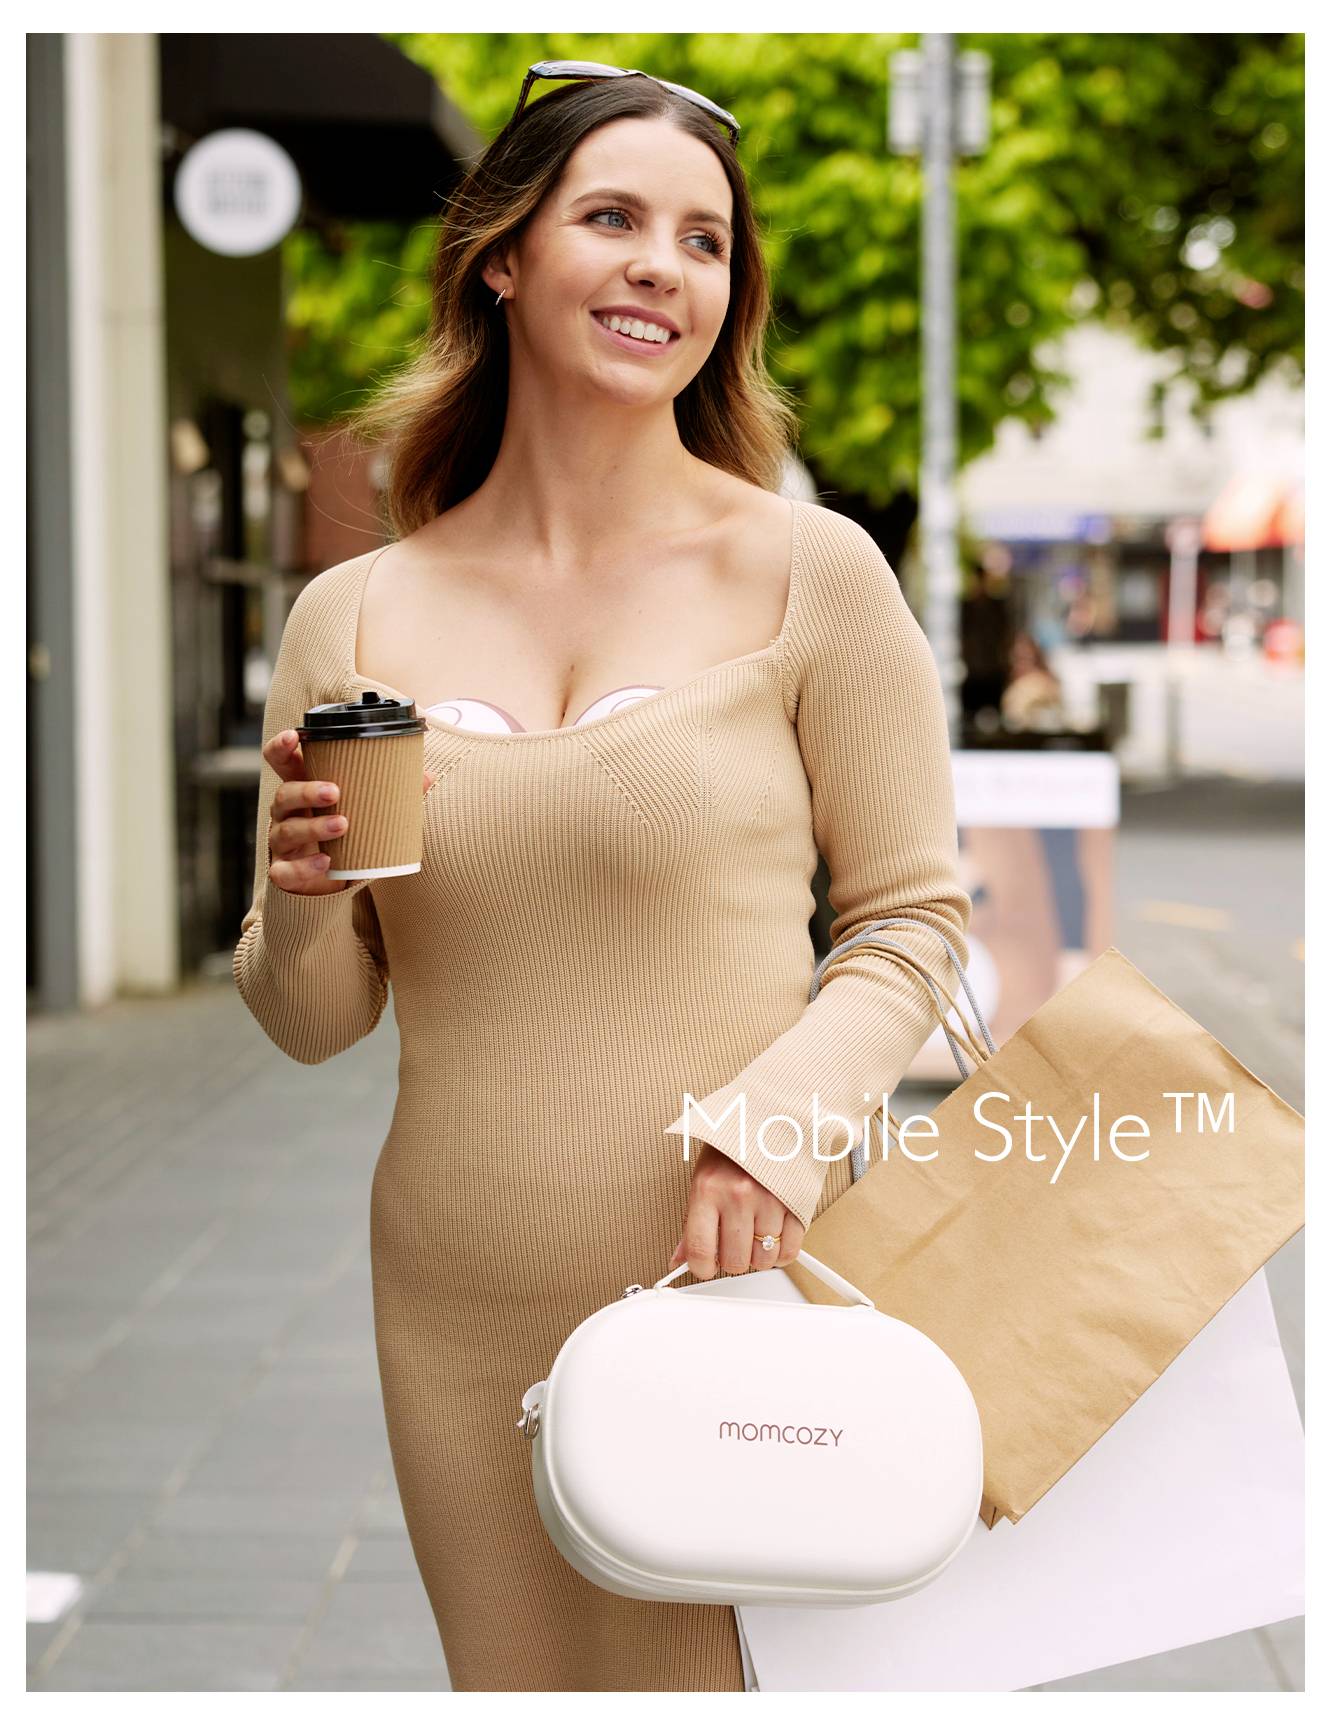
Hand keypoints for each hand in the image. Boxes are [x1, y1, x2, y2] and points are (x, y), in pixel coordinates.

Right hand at [263, 729, 436, 896]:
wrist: (331, 882)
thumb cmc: (343, 835)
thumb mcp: (362, 812)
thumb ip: (389, 794)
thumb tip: (426, 777)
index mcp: (303, 789)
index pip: (281, 762)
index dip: (281, 747)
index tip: (294, 736)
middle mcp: (287, 813)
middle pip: (284, 793)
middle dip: (307, 791)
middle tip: (335, 792)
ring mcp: (282, 843)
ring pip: (288, 830)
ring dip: (314, 827)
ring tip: (343, 825)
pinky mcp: (284, 871)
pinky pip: (286, 870)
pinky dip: (305, 866)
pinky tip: (326, 862)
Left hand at [667, 1143, 804, 1279]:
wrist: (767, 1118)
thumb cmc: (731, 1149)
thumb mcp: (702, 1180)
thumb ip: (692, 1224)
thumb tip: (681, 1258)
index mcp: (707, 1190)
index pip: (700, 1250)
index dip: (700, 1269)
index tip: (704, 1267)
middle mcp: (738, 1196)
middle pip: (735, 1261)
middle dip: (732, 1260)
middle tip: (731, 1246)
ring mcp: (770, 1200)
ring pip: (764, 1260)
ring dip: (758, 1257)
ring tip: (754, 1237)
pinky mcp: (796, 1203)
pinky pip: (790, 1250)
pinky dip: (782, 1253)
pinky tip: (774, 1239)